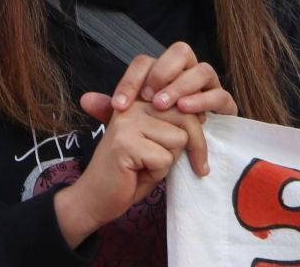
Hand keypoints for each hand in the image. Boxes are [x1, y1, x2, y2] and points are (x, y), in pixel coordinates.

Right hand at [53, 102, 188, 247]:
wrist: (96, 197)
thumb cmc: (129, 173)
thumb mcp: (155, 143)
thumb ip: (171, 126)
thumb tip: (203, 116)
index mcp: (138, 103)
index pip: (184, 106)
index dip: (194, 131)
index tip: (192, 149)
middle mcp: (131, 106)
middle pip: (186, 119)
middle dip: (193, 147)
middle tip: (178, 165)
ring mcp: (126, 123)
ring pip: (178, 139)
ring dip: (168, 161)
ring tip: (145, 166)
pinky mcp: (125, 144)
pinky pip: (164, 159)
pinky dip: (157, 173)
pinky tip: (137, 173)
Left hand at [82, 43, 237, 176]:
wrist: (188, 153)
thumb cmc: (158, 131)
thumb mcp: (132, 123)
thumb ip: (111, 111)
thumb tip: (85, 100)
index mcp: (162, 71)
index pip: (145, 62)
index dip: (130, 81)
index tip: (119, 106)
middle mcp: (187, 71)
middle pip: (180, 51)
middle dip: (163, 72)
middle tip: (149, 99)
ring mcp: (208, 85)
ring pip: (202, 69)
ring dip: (182, 86)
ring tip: (166, 106)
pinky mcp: (225, 103)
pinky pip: (220, 94)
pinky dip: (204, 100)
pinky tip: (188, 112)